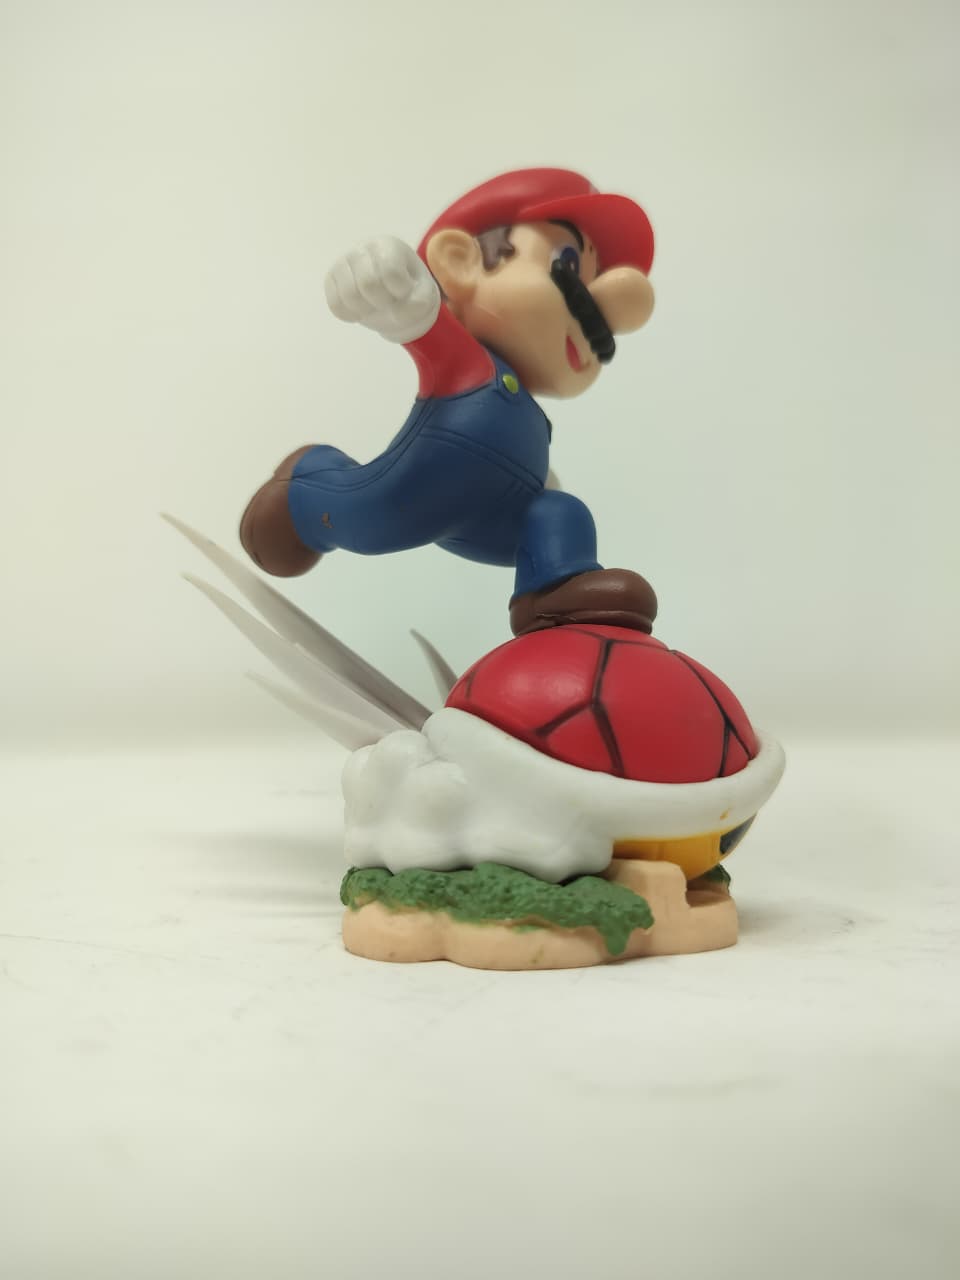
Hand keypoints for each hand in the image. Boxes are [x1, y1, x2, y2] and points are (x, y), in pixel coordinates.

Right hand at [324, 236, 440, 343]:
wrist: (393, 298)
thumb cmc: (410, 292)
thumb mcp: (426, 297)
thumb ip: (419, 304)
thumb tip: (396, 314)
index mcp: (388, 245)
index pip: (390, 272)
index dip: (400, 291)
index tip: (404, 290)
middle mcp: (362, 249)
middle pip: (368, 284)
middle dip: (382, 302)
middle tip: (388, 300)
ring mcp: (343, 263)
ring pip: (348, 296)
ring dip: (366, 310)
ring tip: (374, 305)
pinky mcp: (331, 280)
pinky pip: (335, 306)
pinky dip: (351, 315)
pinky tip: (361, 309)